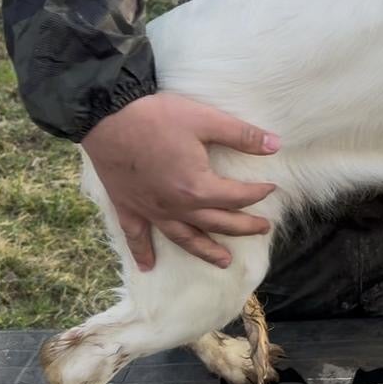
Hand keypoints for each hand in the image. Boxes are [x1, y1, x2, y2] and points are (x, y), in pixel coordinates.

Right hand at [81, 93, 279, 270]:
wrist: (106, 117)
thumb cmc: (157, 116)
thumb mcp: (206, 120)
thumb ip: (242, 135)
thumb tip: (276, 145)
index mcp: (197, 187)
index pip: (237, 197)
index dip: (258, 193)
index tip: (271, 188)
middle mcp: (176, 207)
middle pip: (217, 223)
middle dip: (243, 227)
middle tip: (263, 229)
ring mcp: (151, 210)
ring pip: (184, 238)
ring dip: (205, 251)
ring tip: (224, 261)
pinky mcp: (128, 207)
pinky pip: (136, 237)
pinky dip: (143, 253)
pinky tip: (148, 266)